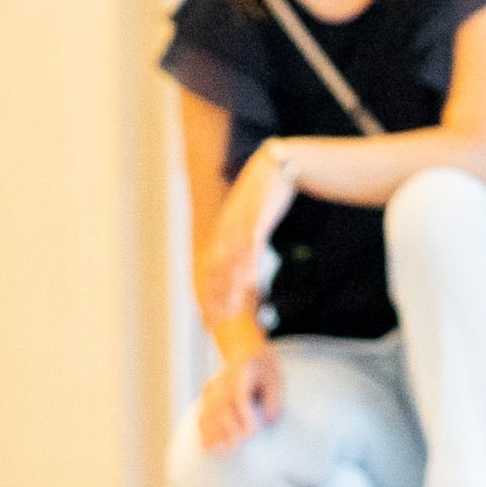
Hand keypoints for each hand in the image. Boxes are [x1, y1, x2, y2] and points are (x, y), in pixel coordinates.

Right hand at [194, 344, 282, 450]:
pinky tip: (207, 445)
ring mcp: (214, 386)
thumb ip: (273, 399)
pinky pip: (203, 413)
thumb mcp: (275, 377)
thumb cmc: (262, 367)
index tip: (250, 433)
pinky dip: (204, 429)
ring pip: (209, 411)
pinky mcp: (208, 395)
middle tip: (235, 447)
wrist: (243, 348)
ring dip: (213, 431)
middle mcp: (224, 379)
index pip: (240, 395)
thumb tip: (268, 421)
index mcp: (243, 371)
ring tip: (218, 449)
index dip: (244, 415)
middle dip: (227, 428)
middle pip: (222, 405)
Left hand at [205, 140, 298, 325]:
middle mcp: (226, 228)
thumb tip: (245, 264)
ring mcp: (240, 222)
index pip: (209, 269)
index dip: (207, 295)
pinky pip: (251, 244)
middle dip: (215, 298)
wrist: (278, 163)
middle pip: (216, 269)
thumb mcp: (251, 218)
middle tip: (215, 323)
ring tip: (231, 311)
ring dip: (230, 287)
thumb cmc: (266, 194)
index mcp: (222, 231)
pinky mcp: (257, 216)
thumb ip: (245, 240)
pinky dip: (248, 264)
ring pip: (231, 260)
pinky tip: (250, 281)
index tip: (208, 320)